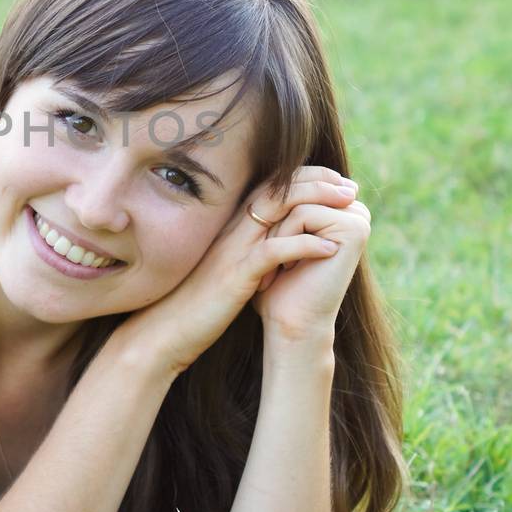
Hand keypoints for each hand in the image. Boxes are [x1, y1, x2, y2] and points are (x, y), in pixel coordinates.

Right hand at [111, 167, 367, 373]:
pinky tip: (331, 249)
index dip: (303, 178)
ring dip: (318, 204)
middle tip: (349, 186)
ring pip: (279, 211)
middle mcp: (230, 232)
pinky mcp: (235, 276)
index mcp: (228, 229)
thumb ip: (242, 254)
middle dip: (317, 181)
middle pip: (278, 190)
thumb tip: (271, 249)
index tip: (334, 180)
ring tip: (349, 205)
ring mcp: (232, 251)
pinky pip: (273, 252)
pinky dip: (304, 247)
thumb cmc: (193, 306)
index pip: (269, 188)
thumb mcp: (221, 271)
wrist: (162, 333)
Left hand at [250, 175, 369, 340]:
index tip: (269, 244)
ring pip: (298, 201)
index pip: (295, 181)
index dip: (273, 209)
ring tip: (280, 264)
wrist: (289, 320)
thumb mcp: (277, 232)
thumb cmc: (278, 281)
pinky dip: (287, 239)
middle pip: (298, 189)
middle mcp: (353, 208)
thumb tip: (276, 159)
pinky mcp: (355, 229)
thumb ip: (284, 198)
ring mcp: (358, 217)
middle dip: (275, 221)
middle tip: (269, 255)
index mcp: (338, 206)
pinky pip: (304, 213)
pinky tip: (292, 267)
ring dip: (278, 234)